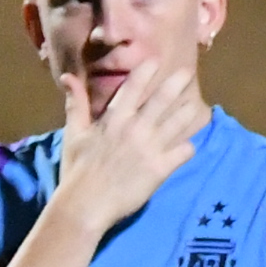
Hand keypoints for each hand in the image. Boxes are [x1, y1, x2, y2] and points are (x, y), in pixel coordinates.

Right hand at [50, 57, 196, 235]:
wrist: (85, 205)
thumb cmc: (76, 169)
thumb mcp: (73, 133)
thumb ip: (76, 104)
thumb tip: (68, 77)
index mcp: (114, 118)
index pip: (134, 86)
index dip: (147, 70)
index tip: (156, 61)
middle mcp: (136, 128)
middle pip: (164, 98)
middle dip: (178, 82)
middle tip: (188, 73)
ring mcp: (151, 147)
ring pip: (181, 121)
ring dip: (190, 111)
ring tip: (198, 105)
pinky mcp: (162, 168)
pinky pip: (185, 150)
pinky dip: (188, 146)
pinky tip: (186, 146)